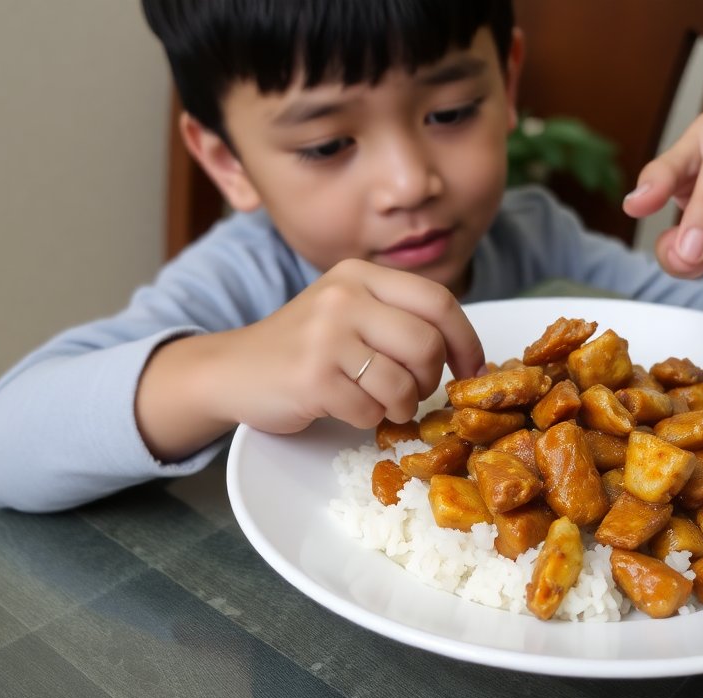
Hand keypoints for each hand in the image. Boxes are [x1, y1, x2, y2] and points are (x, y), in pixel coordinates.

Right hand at [135, 260, 483, 459]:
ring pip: (403, 382)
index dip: (466, 339)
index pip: (438, 301)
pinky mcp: (312, 377)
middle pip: (427, 343)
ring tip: (379, 401)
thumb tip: (466, 352)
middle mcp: (344, 296)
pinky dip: (368, 418)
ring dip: (401, 405)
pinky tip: (347, 407)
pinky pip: (370, 409)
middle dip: (430, 378)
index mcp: (361, 274)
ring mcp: (326, 335)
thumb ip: (397, 316)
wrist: (231, 369)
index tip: (471, 368)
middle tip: (412, 390)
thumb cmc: (302, 346)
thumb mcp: (348, 310)